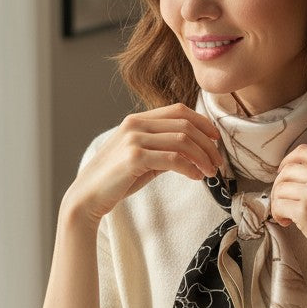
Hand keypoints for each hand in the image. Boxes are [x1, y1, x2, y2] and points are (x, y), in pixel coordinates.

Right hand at [63, 104, 222, 227]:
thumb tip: (193, 152)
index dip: (203, 122)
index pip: (178, 111)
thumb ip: (164, 150)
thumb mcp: (142, 159)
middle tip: (219, 162)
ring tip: (211, 172)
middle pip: (185, 125)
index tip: (216, 139)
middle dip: (208, 144)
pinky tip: (197, 177)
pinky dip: (190, 168)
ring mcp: (134, 139)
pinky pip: (173, 159)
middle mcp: (135, 124)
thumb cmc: (115, 180)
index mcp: (137, 120)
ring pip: (183, 140)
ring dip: (203, 157)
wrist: (87, 197)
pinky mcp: (134, 157)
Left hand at [269, 144, 306, 276]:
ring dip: (277, 202)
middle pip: (287, 170)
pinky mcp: (305, 210)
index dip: (287, 161)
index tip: (282, 173)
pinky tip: (287, 223)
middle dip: (279, 186)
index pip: (304, 151)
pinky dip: (278, 214)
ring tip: (287, 216)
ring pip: (280, 188)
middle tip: (283, 202)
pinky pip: (278, 205)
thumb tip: (291, 172)